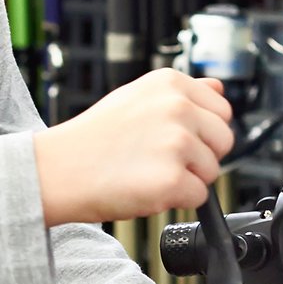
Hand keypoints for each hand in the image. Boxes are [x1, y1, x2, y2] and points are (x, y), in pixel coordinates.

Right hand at [32, 68, 233, 227]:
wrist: (58, 169)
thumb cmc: (94, 138)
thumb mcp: (137, 97)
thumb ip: (182, 93)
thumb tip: (218, 88)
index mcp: (171, 83)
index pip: (222, 109)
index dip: (202, 131)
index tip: (175, 139)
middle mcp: (177, 108)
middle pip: (224, 141)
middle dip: (200, 155)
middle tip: (161, 160)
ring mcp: (177, 143)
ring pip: (212, 171)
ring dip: (186, 179)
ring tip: (148, 172)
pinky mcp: (173, 179)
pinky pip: (199, 197)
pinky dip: (176, 200)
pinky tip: (146, 188)